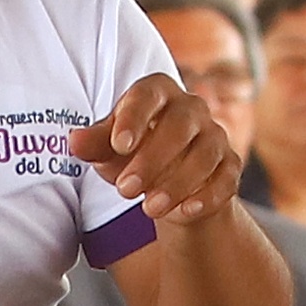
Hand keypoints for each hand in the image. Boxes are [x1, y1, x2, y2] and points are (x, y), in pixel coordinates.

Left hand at [74, 70, 244, 231]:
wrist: (168, 181)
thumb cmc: (133, 153)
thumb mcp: (109, 149)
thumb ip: (94, 144)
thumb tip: (75, 141)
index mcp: (159, 93)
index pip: (148, 94)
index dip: (134, 117)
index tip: (118, 145)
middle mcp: (192, 109)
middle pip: (180, 126)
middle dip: (153, 159)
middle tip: (125, 190)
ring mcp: (215, 136)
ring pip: (204, 155)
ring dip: (177, 184)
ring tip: (149, 209)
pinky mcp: (230, 166)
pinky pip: (225, 179)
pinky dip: (207, 197)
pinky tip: (185, 212)